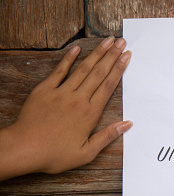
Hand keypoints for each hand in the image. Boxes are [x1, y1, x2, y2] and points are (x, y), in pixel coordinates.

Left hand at [0, 37, 131, 179]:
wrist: (25, 149)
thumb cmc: (55, 154)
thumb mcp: (87, 153)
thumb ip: (107, 136)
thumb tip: (127, 124)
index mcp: (90, 113)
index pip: (108, 86)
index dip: (119, 69)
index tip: (127, 56)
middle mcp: (78, 99)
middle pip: (98, 73)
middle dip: (111, 56)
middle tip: (121, 42)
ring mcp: (61, 93)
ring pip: (83, 69)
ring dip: (96, 53)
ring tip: (107, 41)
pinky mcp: (45, 91)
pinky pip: (59, 71)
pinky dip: (68, 59)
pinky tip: (77, 49)